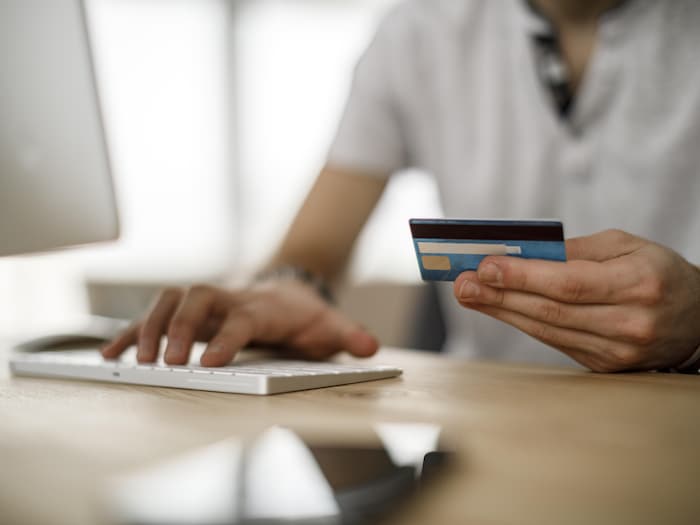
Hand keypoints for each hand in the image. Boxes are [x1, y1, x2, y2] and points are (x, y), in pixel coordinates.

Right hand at [101, 280, 377, 365]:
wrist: (287, 290)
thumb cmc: (303, 313)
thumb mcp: (329, 325)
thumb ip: (348, 335)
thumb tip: (370, 345)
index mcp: (262, 306)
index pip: (242, 318)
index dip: (226, 338)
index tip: (209, 363)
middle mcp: (230, 298)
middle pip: (198, 300)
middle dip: (181, 328)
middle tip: (170, 362)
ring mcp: (208, 302)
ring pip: (171, 300)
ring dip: (150, 327)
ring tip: (134, 359)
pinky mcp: (191, 312)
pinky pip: (156, 315)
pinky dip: (133, 331)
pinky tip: (113, 352)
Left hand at [453, 230, 699, 371]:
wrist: (697, 320)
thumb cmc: (658, 272)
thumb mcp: (627, 245)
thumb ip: (577, 249)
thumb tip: (523, 253)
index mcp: (639, 284)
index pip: (569, 283)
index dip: (523, 276)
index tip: (484, 265)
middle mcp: (629, 323)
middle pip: (550, 310)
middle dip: (499, 295)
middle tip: (462, 283)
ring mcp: (617, 350)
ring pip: (547, 330)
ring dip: (502, 311)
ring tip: (469, 295)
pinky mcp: (605, 366)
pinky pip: (555, 342)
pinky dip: (523, 323)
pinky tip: (499, 308)